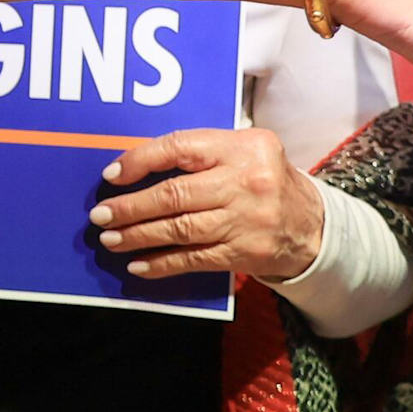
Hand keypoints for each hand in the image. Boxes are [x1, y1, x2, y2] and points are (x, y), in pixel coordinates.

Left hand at [92, 126, 327, 287]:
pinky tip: (139, 265)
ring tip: (111, 238)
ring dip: (138, 236)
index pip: (180, 147)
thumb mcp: (243, 151)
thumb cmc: (263, 182)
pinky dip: (162, 263)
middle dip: (130, 207)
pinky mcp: (246, 252)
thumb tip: (133, 167)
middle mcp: (247, 181)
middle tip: (100, 215)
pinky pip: (194, 259)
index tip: (111, 175)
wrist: (312, 225)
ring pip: (180, 229)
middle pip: (175, 194)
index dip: (140, 160)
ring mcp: (248, 219)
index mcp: (244, 147)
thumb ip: (199, 153)